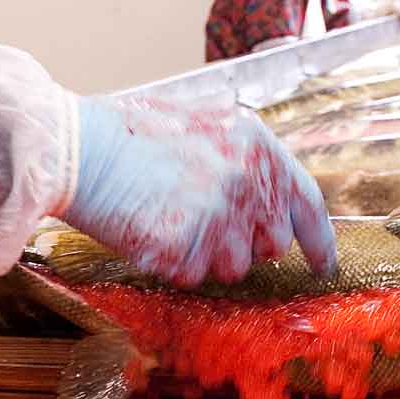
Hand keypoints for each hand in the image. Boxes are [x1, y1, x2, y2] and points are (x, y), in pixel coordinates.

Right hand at [63, 96, 337, 286]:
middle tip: (201, 222)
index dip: (318, 240)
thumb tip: (266, 195)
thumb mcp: (202, 123)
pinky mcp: (184, 247)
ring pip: (231, 267)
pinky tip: (147, 230)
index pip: (306, 202)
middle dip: (242, 243)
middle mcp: (245, 182)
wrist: (76, 147)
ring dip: (203, 256)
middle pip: (270, 245)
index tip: (323, 264)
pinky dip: (169, 263)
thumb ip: (243, 156)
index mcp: (256, 146)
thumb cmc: (129, 134)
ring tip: (166, 219)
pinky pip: (190, 275)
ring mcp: (216, 217)